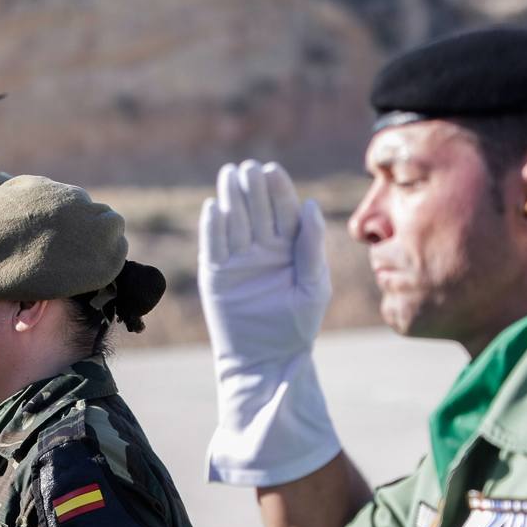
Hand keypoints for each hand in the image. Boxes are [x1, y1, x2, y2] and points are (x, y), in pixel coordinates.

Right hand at [199, 160, 329, 364]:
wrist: (268, 358)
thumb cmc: (297, 325)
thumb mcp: (313, 285)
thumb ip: (311, 246)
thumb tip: (310, 204)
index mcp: (287, 245)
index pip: (282, 209)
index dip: (277, 189)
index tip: (272, 170)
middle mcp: (260, 247)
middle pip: (255, 209)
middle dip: (252, 188)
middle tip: (248, 168)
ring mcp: (237, 260)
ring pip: (233, 221)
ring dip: (231, 198)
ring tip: (230, 175)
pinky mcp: (215, 275)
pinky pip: (213, 246)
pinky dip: (212, 228)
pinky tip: (214, 207)